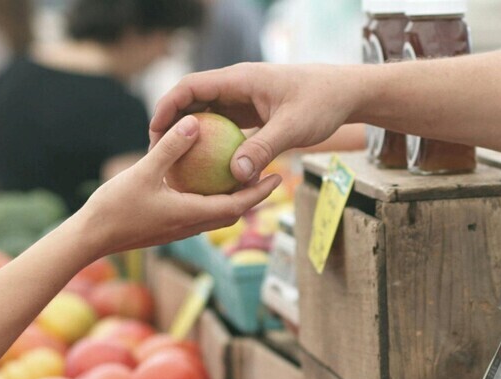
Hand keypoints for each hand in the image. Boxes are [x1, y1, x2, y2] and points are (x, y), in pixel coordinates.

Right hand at [81, 114, 281, 256]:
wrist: (90, 238)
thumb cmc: (114, 207)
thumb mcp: (143, 172)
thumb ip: (170, 148)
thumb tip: (194, 122)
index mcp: (191, 214)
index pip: (237, 206)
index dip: (260, 192)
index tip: (278, 177)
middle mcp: (190, 225)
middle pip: (232, 212)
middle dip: (254, 196)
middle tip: (270, 175)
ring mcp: (178, 229)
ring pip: (216, 214)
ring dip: (233, 199)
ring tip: (243, 177)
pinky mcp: (167, 227)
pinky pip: (198, 212)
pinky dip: (210, 199)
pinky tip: (203, 181)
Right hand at [150, 63, 360, 183]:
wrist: (346, 94)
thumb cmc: (322, 103)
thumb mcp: (293, 128)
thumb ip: (263, 149)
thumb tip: (235, 175)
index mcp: (240, 80)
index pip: (191, 87)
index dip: (168, 107)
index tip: (155, 132)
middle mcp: (237, 86)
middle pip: (193, 101)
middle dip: (173, 124)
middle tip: (158, 154)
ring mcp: (244, 99)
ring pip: (208, 115)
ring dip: (192, 136)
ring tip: (177, 164)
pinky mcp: (253, 113)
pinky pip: (225, 127)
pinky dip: (214, 144)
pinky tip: (208, 170)